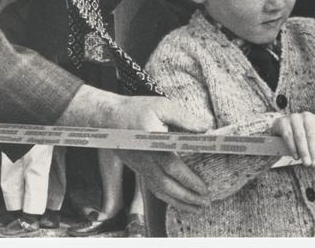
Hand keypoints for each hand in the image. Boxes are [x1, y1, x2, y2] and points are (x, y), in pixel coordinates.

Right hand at [58, 86, 211, 210]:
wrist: (108, 117)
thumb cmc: (136, 109)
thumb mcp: (162, 106)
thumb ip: (184, 118)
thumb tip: (206, 128)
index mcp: (153, 144)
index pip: (173, 166)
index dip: (188, 179)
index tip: (204, 188)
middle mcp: (146, 160)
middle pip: (167, 184)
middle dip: (187, 196)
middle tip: (205, 202)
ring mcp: (140, 166)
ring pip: (159, 190)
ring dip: (178, 201)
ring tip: (195, 208)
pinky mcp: (138, 168)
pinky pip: (152, 187)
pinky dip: (166, 197)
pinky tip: (177, 201)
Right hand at [271, 112, 314, 166]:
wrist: (282, 128)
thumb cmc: (302, 136)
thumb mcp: (312, 138)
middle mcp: (307, 116)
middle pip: (311, 134)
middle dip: (314, 150)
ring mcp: (294, 118)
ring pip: (300, 136)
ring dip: (304, 151)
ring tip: (306, 162)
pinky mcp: (283, 122)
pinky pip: (288, 136)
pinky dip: (293, 148)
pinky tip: (296, 157)